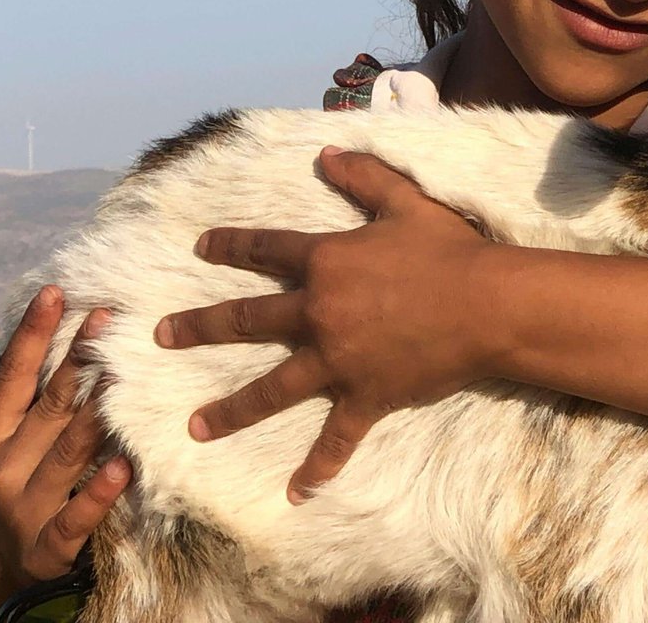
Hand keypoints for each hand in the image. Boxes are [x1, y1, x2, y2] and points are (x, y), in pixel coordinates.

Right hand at [0, 287, 131, 609]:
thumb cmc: (10, 497)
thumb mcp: (4, 452)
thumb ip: (31, 408)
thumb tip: (70, 343)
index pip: (11, 378)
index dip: (32, 334)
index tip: (55, 292)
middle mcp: (3, 467)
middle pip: (49, 406)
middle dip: (78, 360)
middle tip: (108, 318)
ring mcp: (23, 508)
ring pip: (69, 451)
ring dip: (97, 412)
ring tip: (122, 375)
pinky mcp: (46, 548)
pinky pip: (78, 515)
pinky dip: (101, 491)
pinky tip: (125, 466)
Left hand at [154, 148, 499, 502]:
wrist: (486, 305)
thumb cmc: (448, 250)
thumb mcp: (405, 202)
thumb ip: (364, 176)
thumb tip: (327, 152)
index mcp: (326, 262)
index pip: (266, 250)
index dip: (231, 245)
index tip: (200, 248)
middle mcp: (318, 313)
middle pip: (248, 320)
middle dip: (200, 327)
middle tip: (162, 336)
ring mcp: (337, 361)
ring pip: (271, 388)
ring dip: (231, 410)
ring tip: (195, 426)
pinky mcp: (364, 397)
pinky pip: (335, 439)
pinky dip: (317, 468)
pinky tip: (296, 494)